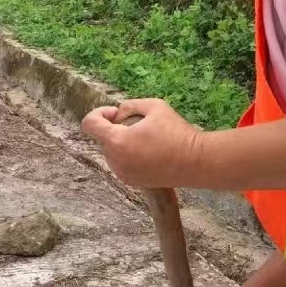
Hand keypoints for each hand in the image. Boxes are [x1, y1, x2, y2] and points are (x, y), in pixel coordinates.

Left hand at [81, 99, 202, 187]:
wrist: (196, 162)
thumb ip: (130, 105)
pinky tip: (149, 151)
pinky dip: (128, 155)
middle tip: (139, 125)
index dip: (98, 114)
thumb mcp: (154, 106)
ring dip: (121, 142)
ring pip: (111, 151)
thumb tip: (118, 114)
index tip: (115, 113)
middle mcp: (115, 160)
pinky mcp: (131, 181)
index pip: (89, 125)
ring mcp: (122, 173)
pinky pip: (120, 163)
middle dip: (114, 128)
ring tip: (146, 139)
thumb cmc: (176, 132)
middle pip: (102, 138)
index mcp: (117, 141)